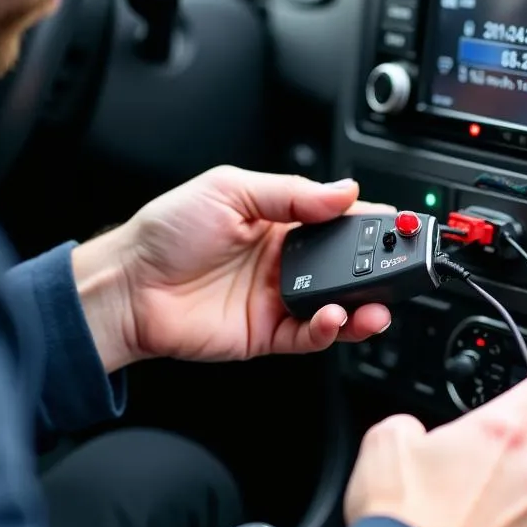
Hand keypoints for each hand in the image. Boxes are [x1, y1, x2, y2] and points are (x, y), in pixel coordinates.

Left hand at [72, 166, 393, 371]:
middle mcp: (282, 260)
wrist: (128, 285)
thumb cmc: (166, 232)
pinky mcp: (266, 333)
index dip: (368, 221)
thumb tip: (343, 190)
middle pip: (345, 266)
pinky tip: (334, 320)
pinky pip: (309, 337)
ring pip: (335, 305)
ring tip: (375, 304)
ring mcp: (276, 299)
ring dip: (362, 306)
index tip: (398, 223)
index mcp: (277, 220)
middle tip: (399, 266)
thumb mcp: (229, 190)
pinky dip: (329, 331)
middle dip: (375, 268)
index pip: (336, 220)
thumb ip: (291, 193)